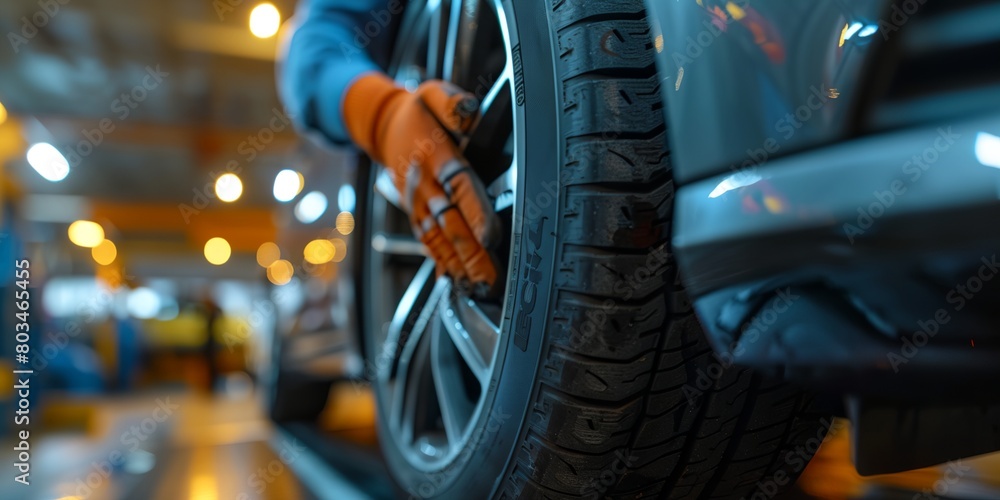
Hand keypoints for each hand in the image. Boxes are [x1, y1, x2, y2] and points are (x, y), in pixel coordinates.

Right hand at [344, 73, 498, 288]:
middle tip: (490, 279)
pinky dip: (442, 264)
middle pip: (451, 222)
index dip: (476, 211)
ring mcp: (418, 204)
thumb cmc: (417, 111)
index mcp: (435, 155)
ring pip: (439, 240)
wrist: (381, 127)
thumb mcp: (432, 93)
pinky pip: (428, 242)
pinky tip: (456, 283)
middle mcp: (425, 185)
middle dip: (472, 253)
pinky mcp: (415, 215)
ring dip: (459, 265)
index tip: (491, 235)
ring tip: (478, 288)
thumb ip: (451, 103)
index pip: (459, 185)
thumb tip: (470, 113)